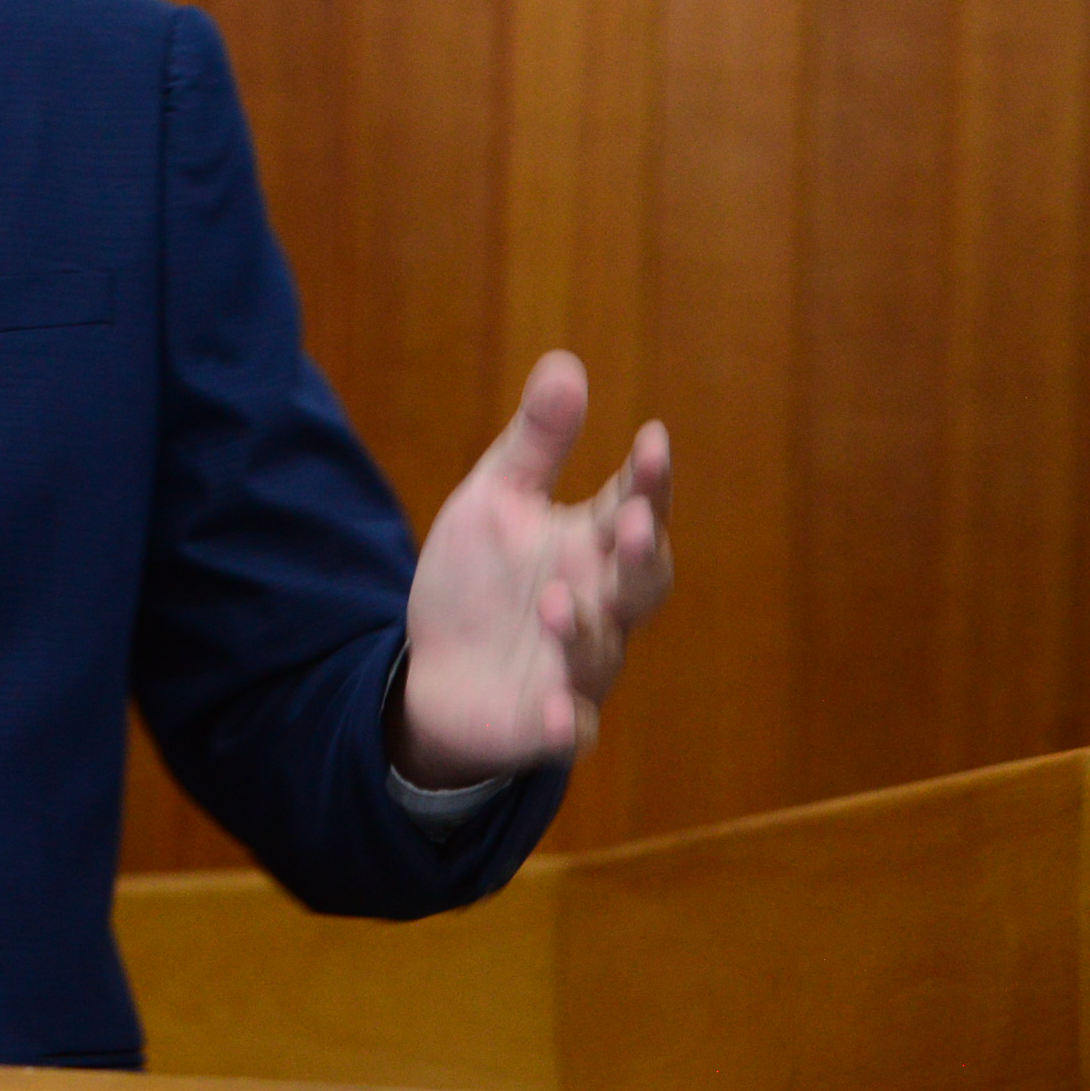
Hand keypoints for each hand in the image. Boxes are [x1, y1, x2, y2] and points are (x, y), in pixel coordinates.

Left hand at [393, 351, 671, 786]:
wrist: (437, 671)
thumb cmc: (481, 579)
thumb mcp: (497, 500)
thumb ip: (536, 444)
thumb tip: (566, 361)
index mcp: (593, 545)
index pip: (635, 505)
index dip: (649, 478)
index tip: (652, 439)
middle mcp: (602, 606)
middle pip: (642, 581)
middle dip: (641, 551)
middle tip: (632, 520)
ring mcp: (579, 667)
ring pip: (600, 652)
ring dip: (583, 629)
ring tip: (555, 600)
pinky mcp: (547, 721)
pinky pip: (569, 728)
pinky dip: (564, 721)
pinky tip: (553, 711)